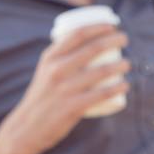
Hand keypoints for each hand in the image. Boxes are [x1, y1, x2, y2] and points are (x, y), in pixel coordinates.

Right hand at [0, 24, 130, 153]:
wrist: (26, 127)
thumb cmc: (42, 96)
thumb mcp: (45, 70)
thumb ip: (61, 56)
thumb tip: (86, 41)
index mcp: (50, 57)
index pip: (78, 34)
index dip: (98, 27)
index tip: (113, 26)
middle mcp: (56, 70)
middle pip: (92, 48)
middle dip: (114, 40)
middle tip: (124, 39)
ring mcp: (65, 88)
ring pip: (100, 71)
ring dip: (120, 65)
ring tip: (128, 63)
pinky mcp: (72, 107)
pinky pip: (101, 94)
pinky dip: (116, 88)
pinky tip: (125, 85)